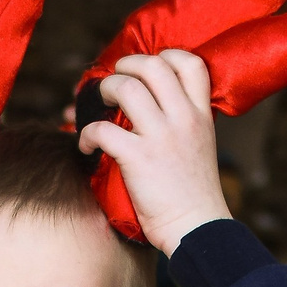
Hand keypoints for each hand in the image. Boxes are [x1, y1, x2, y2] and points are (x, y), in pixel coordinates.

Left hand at [75, 50, 231, 255]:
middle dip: (125, 66)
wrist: (197, 229)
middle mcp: (184, 119)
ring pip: (125, 88)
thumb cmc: (193, 195)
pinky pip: (102, 130)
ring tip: (97, 108)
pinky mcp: (139, 158)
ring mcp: (161, 137)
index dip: (163, 56)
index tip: (146, 71)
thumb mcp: (199, 146)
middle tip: (113, 82)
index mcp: (201, 114)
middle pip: (153, 65)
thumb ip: (181, 123)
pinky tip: (87, 147)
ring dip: (103, 91)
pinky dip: (86, 135)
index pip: (190, 63)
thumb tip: (144, 109)